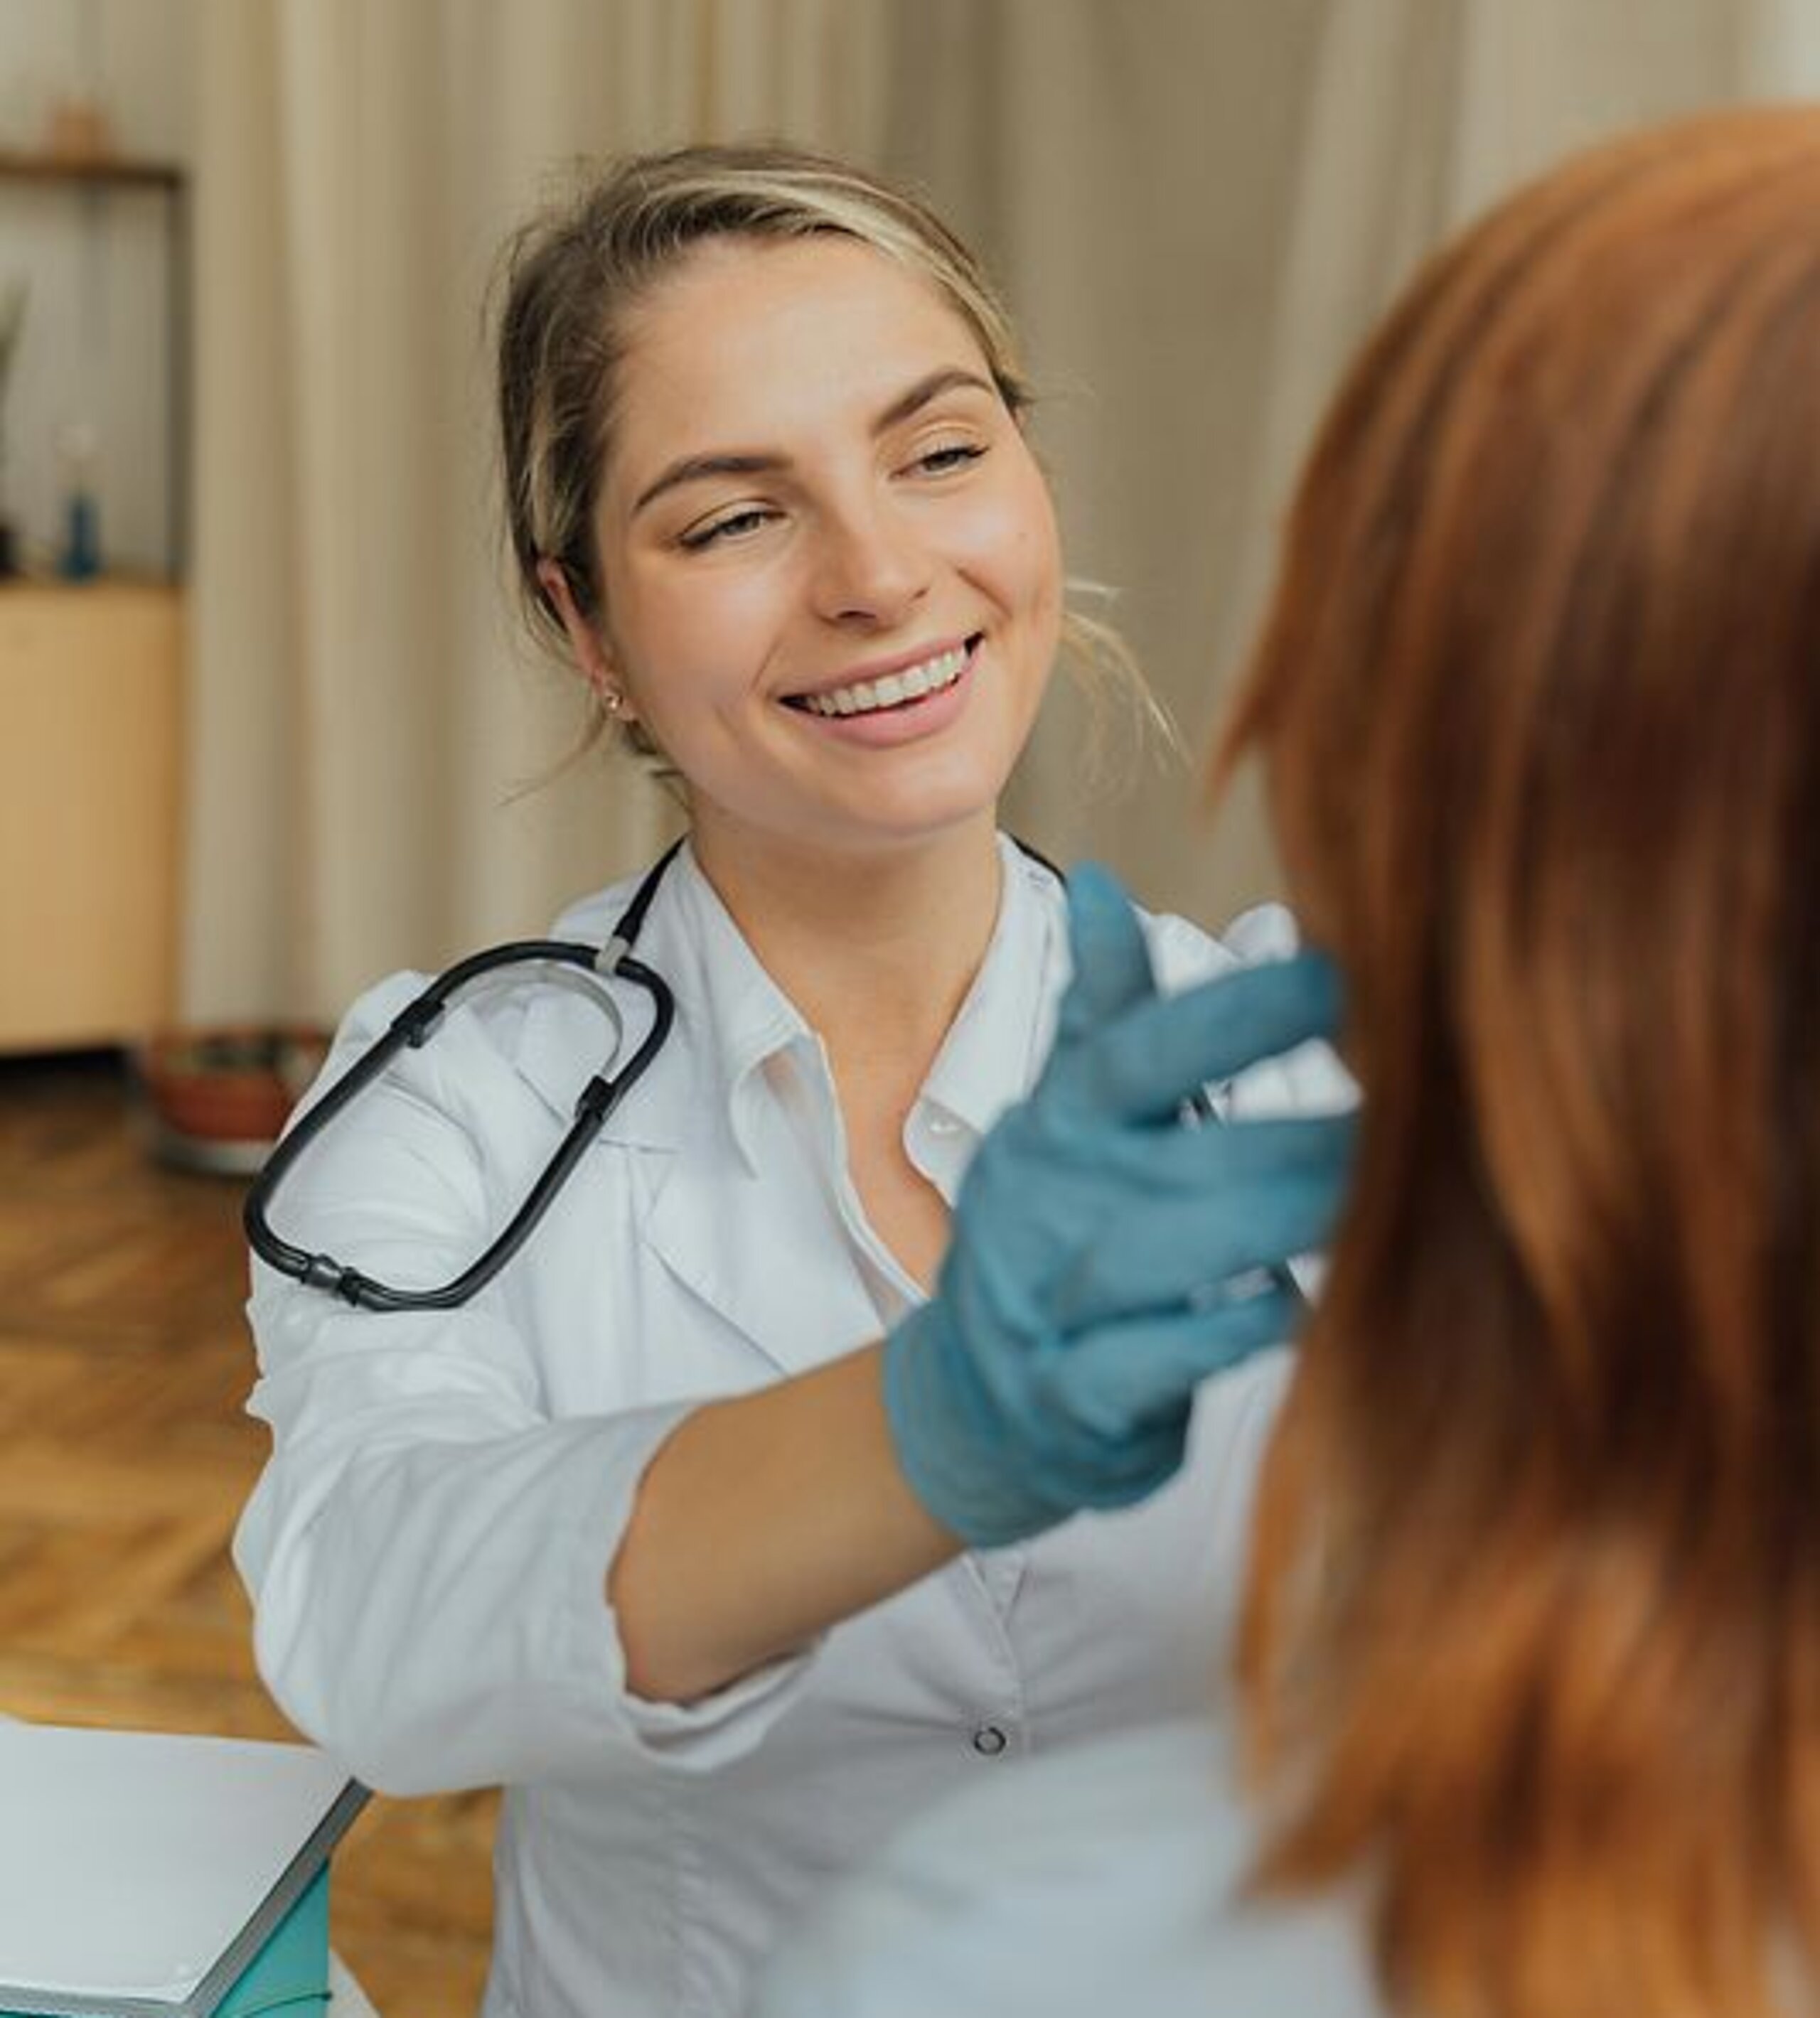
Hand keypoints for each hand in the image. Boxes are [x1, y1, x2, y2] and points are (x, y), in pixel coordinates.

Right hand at [881, 864, 1351, 1546]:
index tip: (1341, 975)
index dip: (1234, 1013)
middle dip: (1298, 1136)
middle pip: (1174, 1155)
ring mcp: (1045, 1306)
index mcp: (1056, 1127)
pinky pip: (1148, 1364)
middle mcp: (1044, 1206)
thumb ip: (1100, 1011)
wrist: (978, 1402)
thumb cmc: (1057, 1237)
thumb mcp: (1064, 1118)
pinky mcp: (1069, 1399)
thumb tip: (1101, 882)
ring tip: (1375, 1202)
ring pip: (1159, 1257)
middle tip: (1416, 1114)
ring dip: (1272, 1225)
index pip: (1135, 1053)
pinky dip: (1223, 1335)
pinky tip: (1299, 1307)